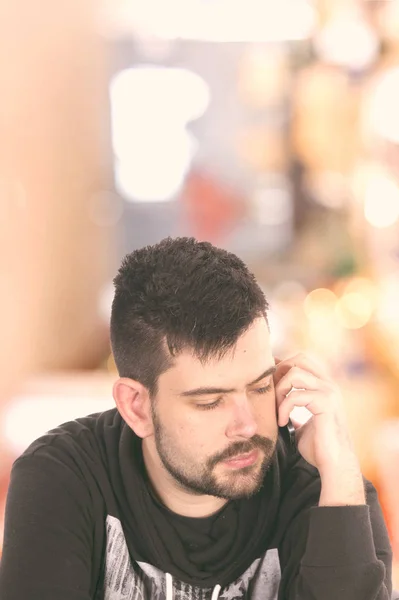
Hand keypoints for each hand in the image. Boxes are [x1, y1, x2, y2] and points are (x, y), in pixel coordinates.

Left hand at [274, 353, 364, 504]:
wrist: (335, 466)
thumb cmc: (318, 447)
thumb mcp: (301, 423)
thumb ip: (293, 409)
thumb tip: (275, 402)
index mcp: (324, 386)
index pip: (302, 360)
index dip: (282, 367)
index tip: (269, 386)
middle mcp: (329, 384)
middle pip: (299, 358)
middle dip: (280, 372)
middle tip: (272, 394)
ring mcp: (329, 392)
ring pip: (295, 372)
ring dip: (279, 389)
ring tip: (276, 409)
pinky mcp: (326, 404)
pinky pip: (296, 395)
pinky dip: (283, 408)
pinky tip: (281, 422)